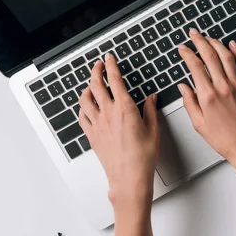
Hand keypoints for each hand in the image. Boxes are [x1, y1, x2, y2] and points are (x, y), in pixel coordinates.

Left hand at [78, 54, 159, 217]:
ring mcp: (97, 124)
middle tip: (98, 64)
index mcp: (125, 109)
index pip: (115, 80)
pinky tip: (86, 107)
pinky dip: (83, 107)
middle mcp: (108, 113)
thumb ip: (150, 110)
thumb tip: (151, 98)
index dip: (112, 66)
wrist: (128, 177)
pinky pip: (82, 116)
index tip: (110, 58)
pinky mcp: (92, 135)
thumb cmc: (142, 157)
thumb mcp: (153, 130)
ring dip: (87, 87)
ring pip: (85, 99)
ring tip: (90, 83)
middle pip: (96, 85)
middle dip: (96, 71)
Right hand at [178, 29, 235, 175]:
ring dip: (217, 43)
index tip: (182, 48)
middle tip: (194, 34)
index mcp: (208, 96)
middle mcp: (224, 87)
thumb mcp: (199, 124)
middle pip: (210, 55)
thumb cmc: (224, 140)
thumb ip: (189, 103)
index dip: (187, 53)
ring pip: (227, 57)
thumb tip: (183, 87)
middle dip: (200, 41)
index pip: (195, 66)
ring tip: (210, 37)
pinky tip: (233, 46)